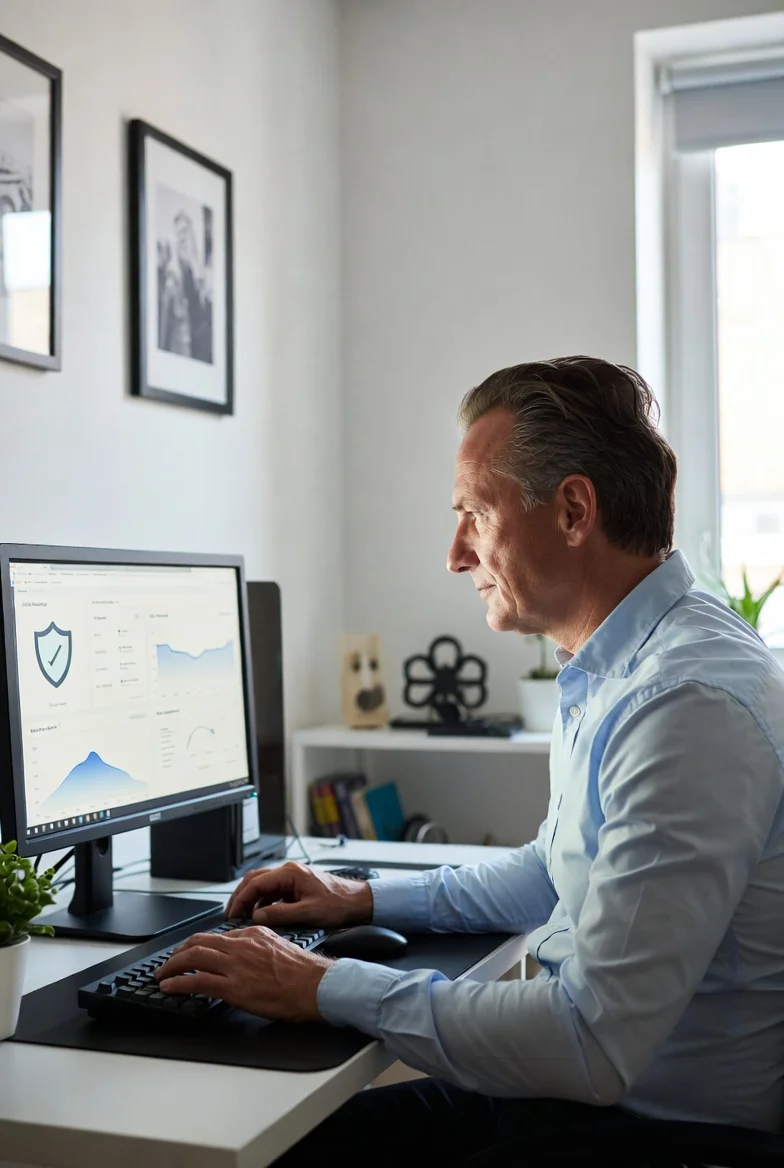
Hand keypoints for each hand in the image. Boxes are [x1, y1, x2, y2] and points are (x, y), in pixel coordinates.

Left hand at [154, 926, 331, 1021]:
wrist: (314, 985)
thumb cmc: (303, 972)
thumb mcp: (278, 947)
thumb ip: (258, 948)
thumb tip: (246, 958)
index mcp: (252, 934)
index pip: (216, 936)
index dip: (198, 946)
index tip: (189, 954)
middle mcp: (240, 946)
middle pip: (199, 942)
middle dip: (178, 952)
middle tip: (168, 962)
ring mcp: (235, 966)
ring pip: (193, 958)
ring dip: (172, 966)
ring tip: (162, 974)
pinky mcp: (233, 987)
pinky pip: (197, 981)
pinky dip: (178, 983)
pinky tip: (169, 987)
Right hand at [226, 861, 372, 929]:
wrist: (358, 901)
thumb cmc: (339, 904)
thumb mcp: (308, 913)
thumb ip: (280, 914)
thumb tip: (257, 916)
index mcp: (290, 874)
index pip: (256, 883)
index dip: (241, 899)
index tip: (232, 913)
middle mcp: (289, 872)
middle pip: (255, 880)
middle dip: (241, 897)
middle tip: (231, 914)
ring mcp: (293, 878)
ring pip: (263, 885)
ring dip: (251, 900)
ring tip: (243, 917)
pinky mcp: (296, 886)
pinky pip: (273, 892)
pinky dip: (263, 902)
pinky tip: (262, 915)